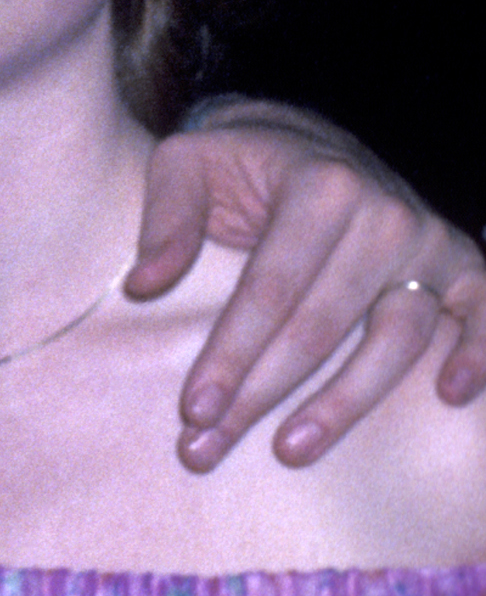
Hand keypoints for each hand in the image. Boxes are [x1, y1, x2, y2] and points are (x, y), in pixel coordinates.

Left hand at [128, 113, 485, 469]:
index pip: (271, 288)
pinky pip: (484, 313)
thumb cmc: (240, 166)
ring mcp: (428, 243)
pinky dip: (479, 355)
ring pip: (395, 338)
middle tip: (206, 448)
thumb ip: (165, 221)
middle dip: (261, 394)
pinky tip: (450, 398)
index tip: (192, 409)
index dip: (230, 353)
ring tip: (288, 451)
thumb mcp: (185, 165)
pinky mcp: (462, 268)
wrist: (311, 144)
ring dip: (343, 404)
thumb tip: (143, 284)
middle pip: (321, 326)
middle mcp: (385, 214)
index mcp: (320, 186)